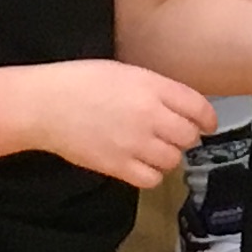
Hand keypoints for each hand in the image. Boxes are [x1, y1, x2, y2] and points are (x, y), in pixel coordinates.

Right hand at [27, 60, 219, 188]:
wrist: (44, 104)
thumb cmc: (79, 82)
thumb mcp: (125, 72)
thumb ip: (156, 88)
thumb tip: (180, 105)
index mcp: (152, 87)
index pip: (198, 108)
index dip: (207, 119)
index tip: (207, 124)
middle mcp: (149, 115)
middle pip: (189, 137)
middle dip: (185, 137)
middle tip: (173, 134)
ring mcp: (134, 143)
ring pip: (173, 160)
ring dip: (168, 155)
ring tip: (153, 148)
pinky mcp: (118, 166)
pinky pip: (151, 179)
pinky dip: (151, 173)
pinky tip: (140, 162)